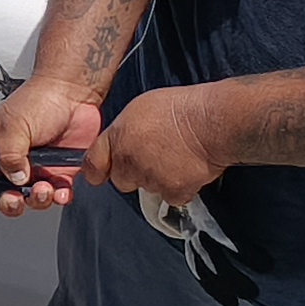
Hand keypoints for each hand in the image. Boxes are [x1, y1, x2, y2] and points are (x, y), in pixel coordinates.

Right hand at [0, 74, 104, 215]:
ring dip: (39, 200)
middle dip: (15, 202)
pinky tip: (62, 190)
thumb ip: (9, 155)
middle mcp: (15, 163)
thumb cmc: (37, 100)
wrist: (72, 92)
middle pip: (10, 196)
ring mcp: (39, 168)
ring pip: (35, 199)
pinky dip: (61, 196)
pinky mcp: (62, 171)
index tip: (4, 193)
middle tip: (20, 198)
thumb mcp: (13, 126)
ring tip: (45, 188)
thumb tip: (16, 180)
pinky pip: (59, 193)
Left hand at [84, 86, 228, 209]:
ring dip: (158, 178)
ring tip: (176, 157)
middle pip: (121, 181)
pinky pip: (172, 197)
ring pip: (148, 188)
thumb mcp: (140, 108)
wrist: (211, 121)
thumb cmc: (181, 108)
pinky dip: (180, 188)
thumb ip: (125, 131)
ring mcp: (150, 180)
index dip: (98, 169)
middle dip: (133, 173)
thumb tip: (124, 142)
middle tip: (154, 157)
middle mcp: (129, 162)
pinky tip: (189, 170)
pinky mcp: (173, 192)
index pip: (93, 164)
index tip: (101, 172)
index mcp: (118, 138)